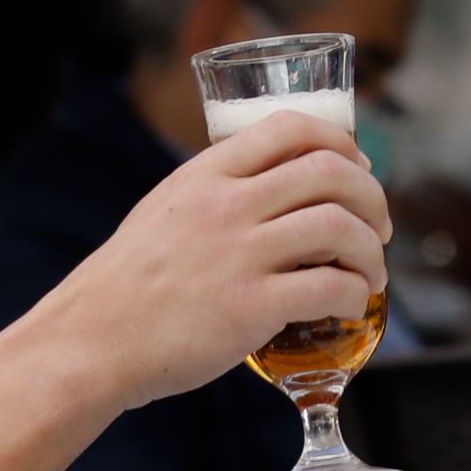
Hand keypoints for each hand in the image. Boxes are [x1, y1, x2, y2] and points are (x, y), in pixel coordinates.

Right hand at [27, 107, 389, 409]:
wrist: (91, 342)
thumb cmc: (127, 285)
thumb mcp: (164, 210)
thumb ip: (214, 193)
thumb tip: (267, 187)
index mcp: (206, 174)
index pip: (290, 128)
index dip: (341, 143)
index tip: (359, 169)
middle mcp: (226, 205)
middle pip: (330, 173)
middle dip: (372, 198)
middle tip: (379, 227)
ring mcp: (239, 255)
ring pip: (340, 227)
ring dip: (372, 250)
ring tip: (372, 273)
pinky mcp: (250, 307)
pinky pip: (330, 288)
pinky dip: (356, 295)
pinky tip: (352, 305)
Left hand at [390, 176, 470, 302]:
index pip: (465, 201)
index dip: (444, 187)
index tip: (425, 174)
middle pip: (443, 218)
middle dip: (422, 203)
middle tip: (397, 189)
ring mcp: (470, 262)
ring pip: (437, 241)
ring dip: (417, 228)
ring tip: (395, 215)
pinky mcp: (466, 280)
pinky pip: (439, 275)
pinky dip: (420, 270)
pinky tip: (398, 266)